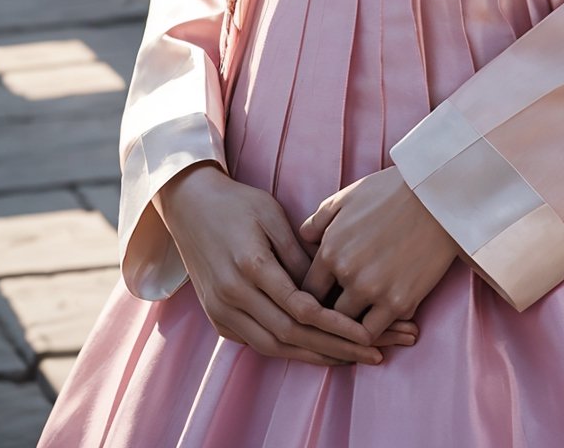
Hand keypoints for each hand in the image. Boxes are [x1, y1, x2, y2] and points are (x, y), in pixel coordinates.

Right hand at [154, 162, 418, 365]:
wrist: (190, 207)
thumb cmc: (238, 203)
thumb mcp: (272, 215)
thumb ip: (299, 253)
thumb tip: (329, 284)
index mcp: (251, 265)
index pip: (300, 308)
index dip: (336, 325)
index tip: (368, 334)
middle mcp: (233, 295)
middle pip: (290, 335)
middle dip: (335, 348)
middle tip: (373, 355)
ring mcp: (221, 311)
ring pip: (273, 347)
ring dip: (315, 357)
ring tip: (352, 359)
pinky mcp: (218, 319)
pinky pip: (257, 344)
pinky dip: (289, 351)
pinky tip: (316, 352)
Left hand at [298, 167, 460, 342]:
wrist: (436, 197)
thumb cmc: (389, 192)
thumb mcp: (346, 198)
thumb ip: (318, 221)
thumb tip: (304, 240)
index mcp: (330, 251)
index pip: (306, 292)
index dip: (310, 297)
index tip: (322, 297)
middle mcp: (348, 275)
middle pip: (326, 313)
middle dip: (330, 314)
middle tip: (339, 312)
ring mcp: (374, 291)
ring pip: (350, 328)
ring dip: (353, 325)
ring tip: (360, 321)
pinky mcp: (401, 302)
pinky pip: (379, 331)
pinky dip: (378, 330)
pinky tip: (382, 320)